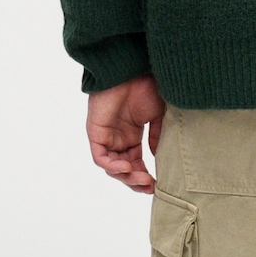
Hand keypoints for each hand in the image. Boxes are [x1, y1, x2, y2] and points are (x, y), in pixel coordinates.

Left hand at [86, 74, 166, 193]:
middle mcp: (118, 138)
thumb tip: (156, 157)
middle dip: (136, 181)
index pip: (136, 162)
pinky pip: (101, 157)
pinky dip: (112, 166)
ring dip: (127, 177)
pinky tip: (127, 167)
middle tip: (150, 187)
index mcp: (132, 134)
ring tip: (142, 180)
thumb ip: (156, 135)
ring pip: (113, 167)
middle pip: (124, 169)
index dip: (145, 176)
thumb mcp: (158, 114)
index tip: (157, 185)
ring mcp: (107, 136)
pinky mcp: (96, 133)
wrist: (131, 69)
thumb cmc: (145, 85)